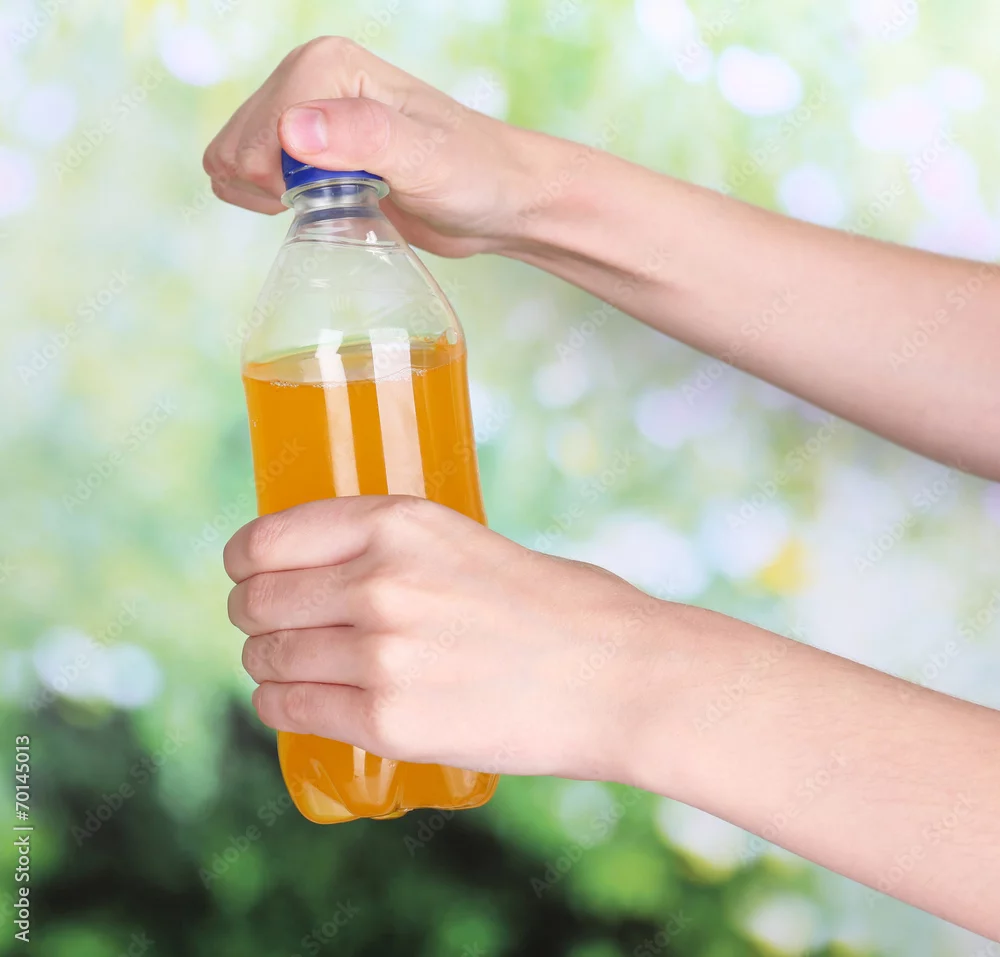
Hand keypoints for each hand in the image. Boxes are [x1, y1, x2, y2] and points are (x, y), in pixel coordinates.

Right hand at [202, 36, 561, 256]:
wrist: (497, 201)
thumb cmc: (474, 174)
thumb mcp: (425, 159)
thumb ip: (363, 138)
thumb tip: (292, 130)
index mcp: (326, 65)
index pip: (258, 129)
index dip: (285, 178)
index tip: (338, 194)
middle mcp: (307, 82)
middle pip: (237, 146)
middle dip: (274, 188)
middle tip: (339, 200)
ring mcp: (305, 118)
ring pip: (235, 164)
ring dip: (272, 198)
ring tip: (336, 202)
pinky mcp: (308, 153)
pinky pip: (251, 181)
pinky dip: (274, 204)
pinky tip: (323, 207)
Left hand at [224, 495, 669, 780]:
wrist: (617, 675)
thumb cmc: (557, 604)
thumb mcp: (466, 542)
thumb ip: (396, 550)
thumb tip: (331, 571)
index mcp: (397, 522)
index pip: (269, 539)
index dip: (245, 561)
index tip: (248, 573)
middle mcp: (378, 581)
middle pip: (258, 602)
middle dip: (253, 617)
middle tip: (269, 629)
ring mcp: (379, 654)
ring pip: (268, 659)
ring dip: (266, 666)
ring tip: (287, 671)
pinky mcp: (388, 721)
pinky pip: (291, 711)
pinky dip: (280, 709)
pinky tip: (294, 706)